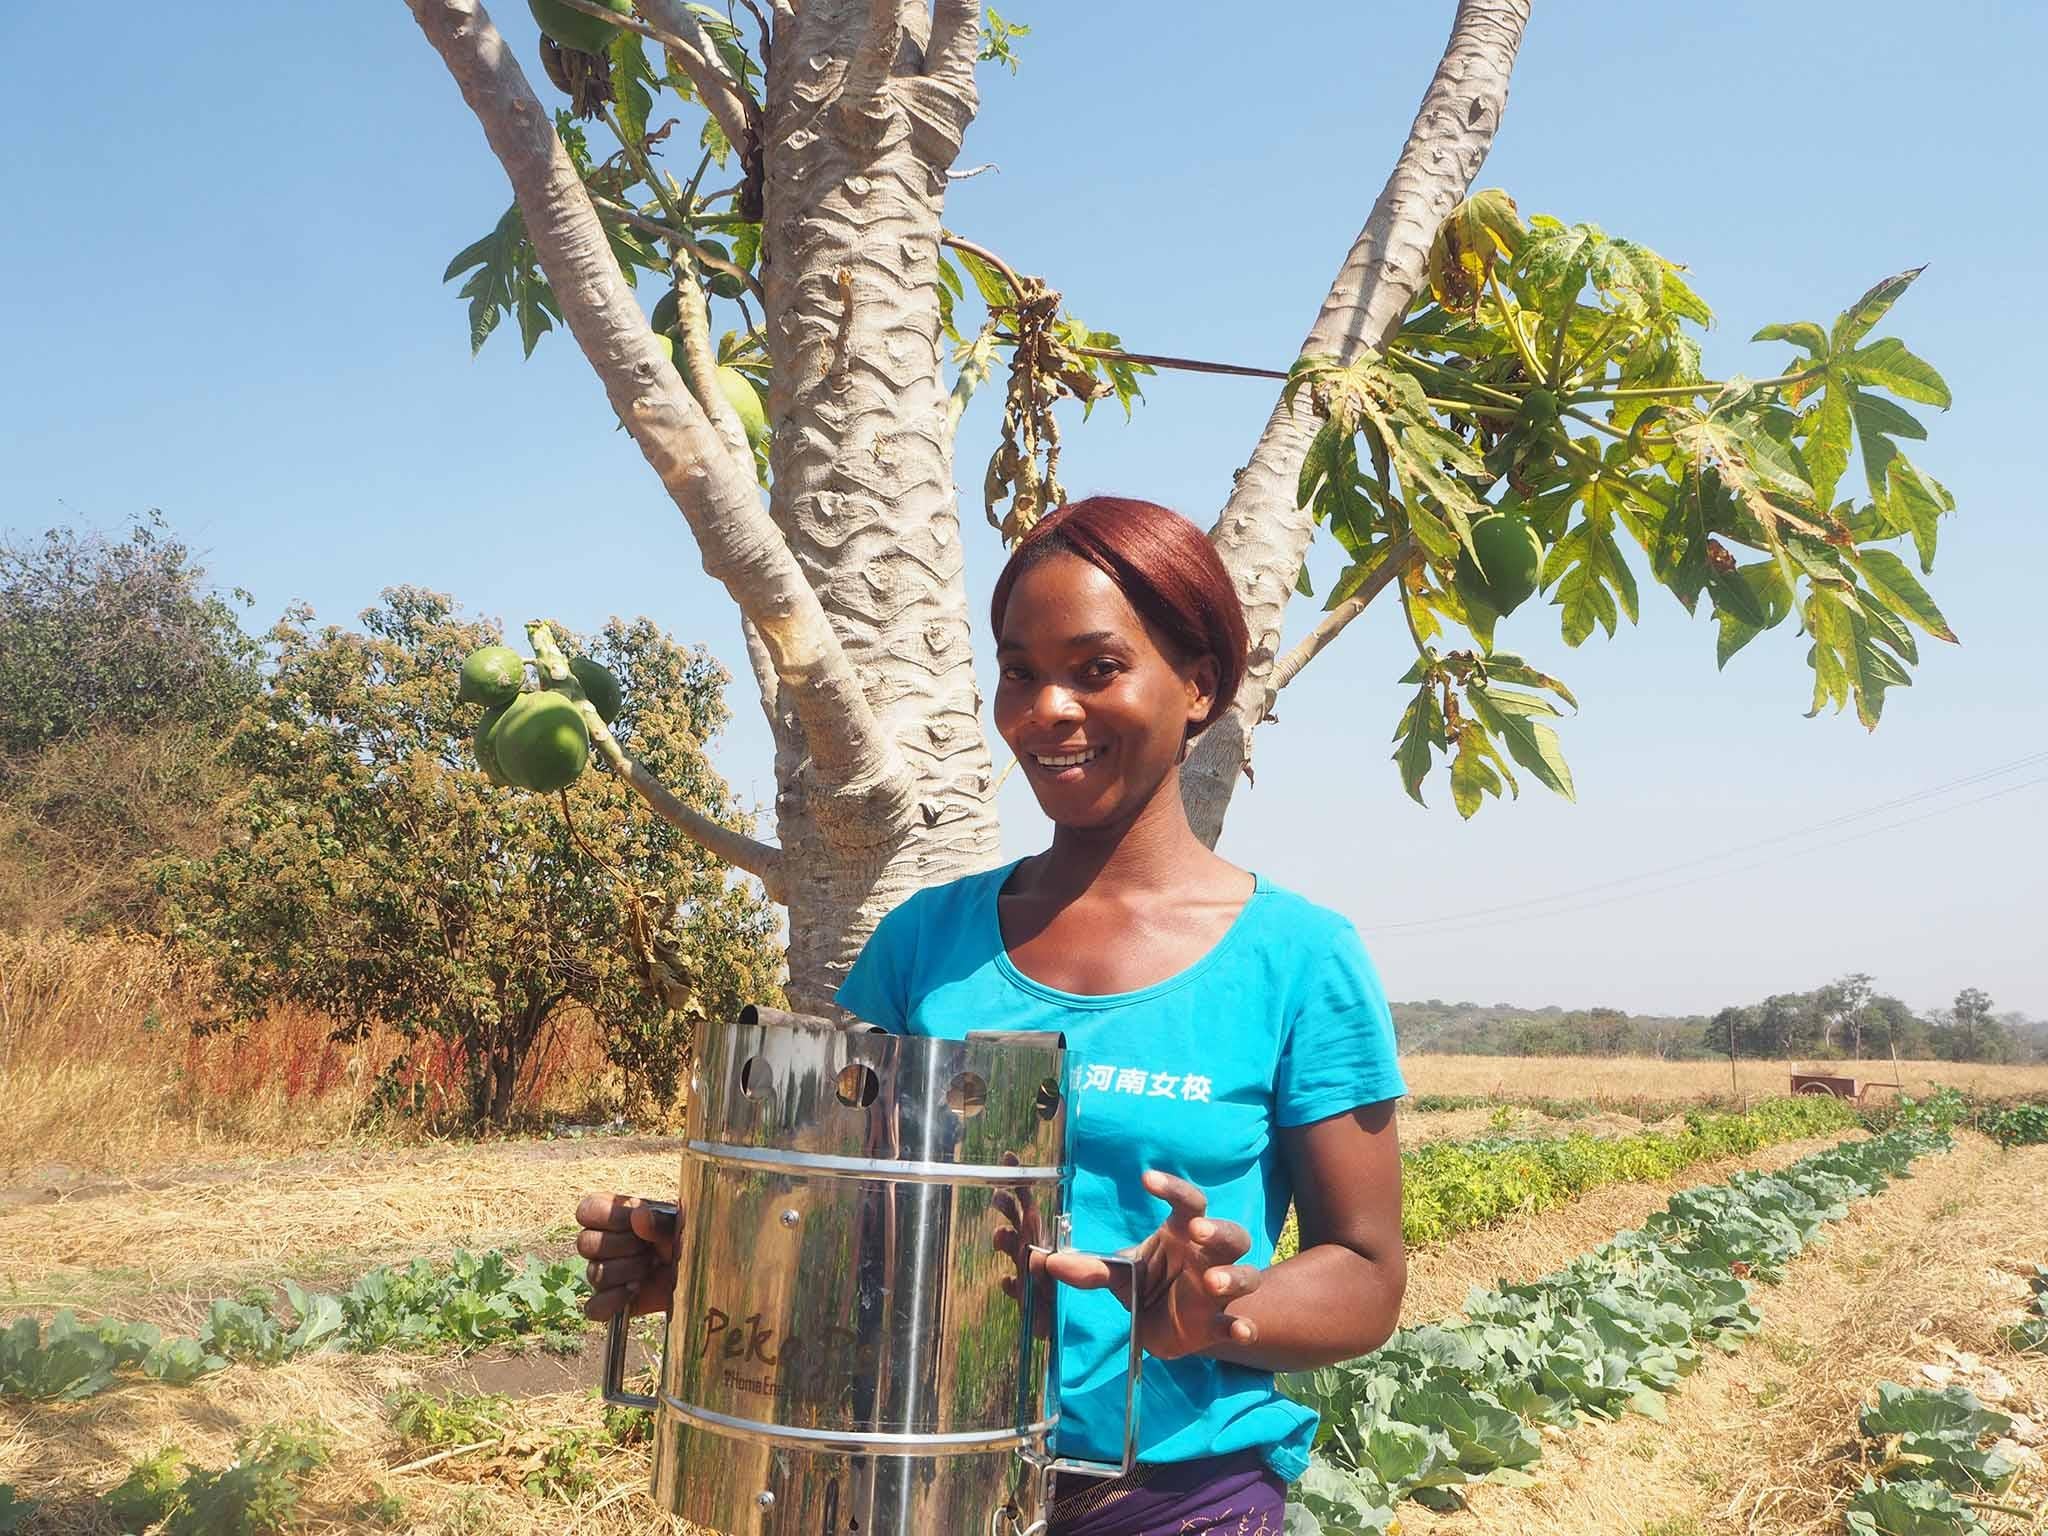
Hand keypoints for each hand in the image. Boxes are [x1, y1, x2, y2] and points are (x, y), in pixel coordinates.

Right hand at [575, 1193, 678, 1321]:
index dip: (608, 1217)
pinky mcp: (610, 1301)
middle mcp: (603, 1242)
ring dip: (627, 1271)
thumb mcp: (678, 1225)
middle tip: (649, 1248)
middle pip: (585, 1244)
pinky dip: (612, 1301)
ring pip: (594, 1274)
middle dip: (622, 1246)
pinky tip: (634, 1291)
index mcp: (615, 1214)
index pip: (587, 1210)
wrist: (700, 1271)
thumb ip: (659, 1220)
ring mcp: (605, 1272)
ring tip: (650, 1267)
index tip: (634, 1221)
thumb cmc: (687, 1240)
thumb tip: (638, 1215)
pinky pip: (593, 1307)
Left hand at [1042, 1171, 1261, 1360]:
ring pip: (1245, 1274)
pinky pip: (1237, 1323)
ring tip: (1212, 1282)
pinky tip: (1239, 1331)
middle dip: (1218, 1230)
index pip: (1188, 1202)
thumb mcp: (1118, 1274)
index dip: (1172, 1188)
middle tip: (1197, 1230)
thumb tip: (1047, 1261)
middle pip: (1230, 1233)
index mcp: (1181, 1233)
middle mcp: (1207, 1256)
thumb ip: (1089, 1268)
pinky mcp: (1219, 1324)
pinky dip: (1241, 1327)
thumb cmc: (1148, 1285)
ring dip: (1233, 1276)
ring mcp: (1218, 1290)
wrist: (1167, 1327)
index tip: (1147, 1179)